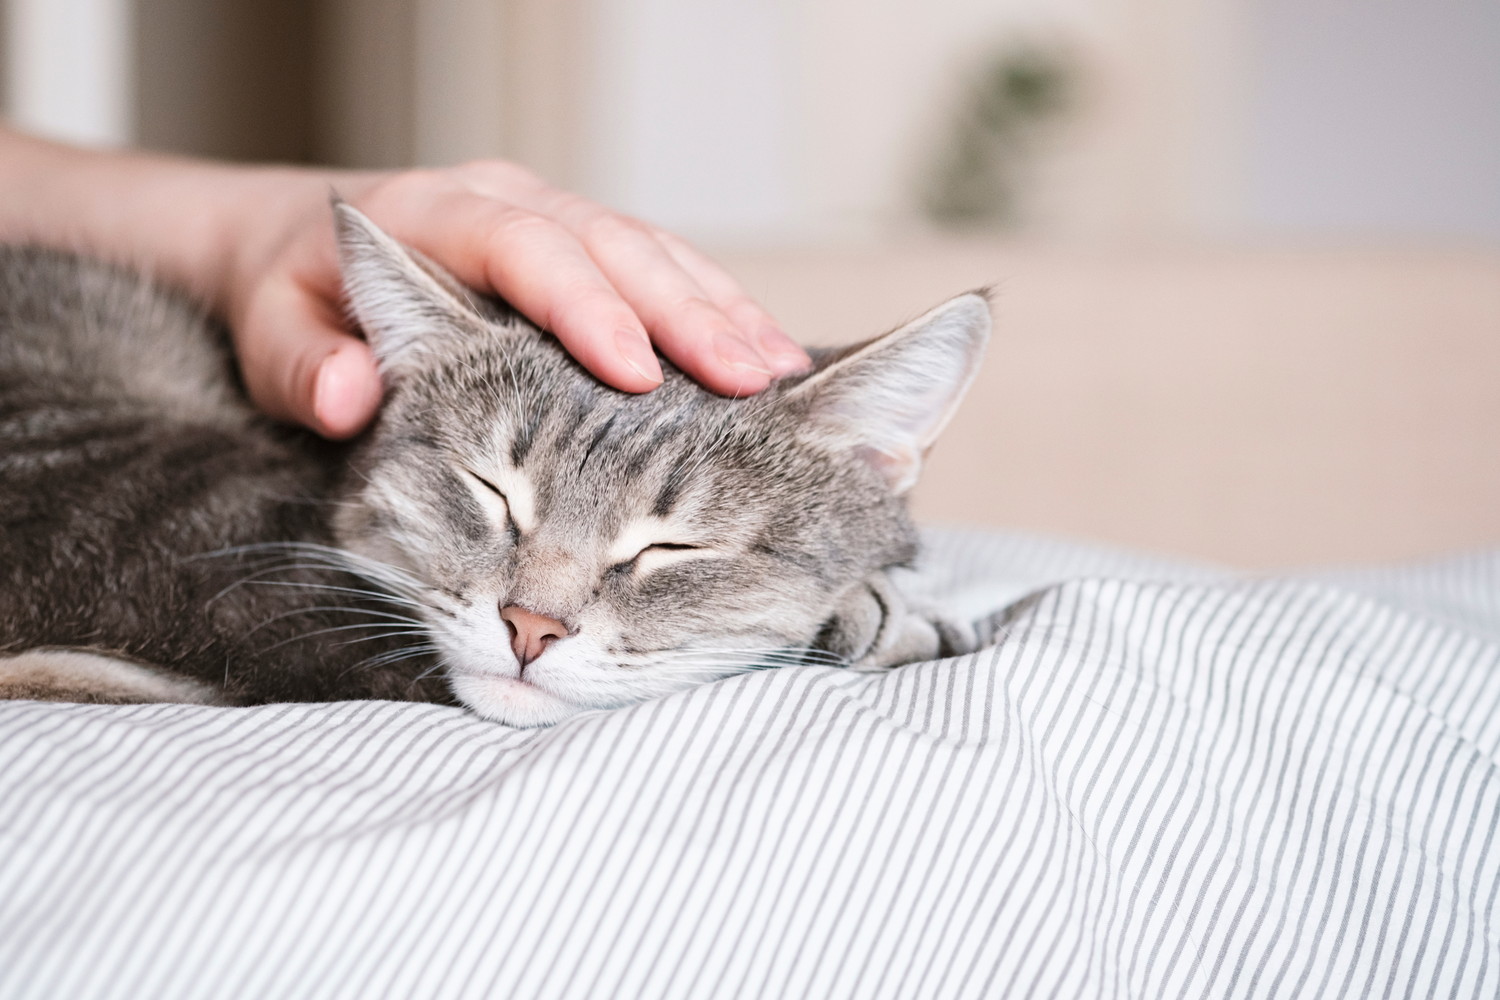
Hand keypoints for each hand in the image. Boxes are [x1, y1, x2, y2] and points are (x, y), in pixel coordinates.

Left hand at [224, 163, 809, 437]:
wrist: (301, 245)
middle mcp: (506, 204)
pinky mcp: (582, 253)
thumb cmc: (293, 293)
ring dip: (721, 313)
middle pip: (612, 245)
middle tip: (749, 382)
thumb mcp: (270, 330)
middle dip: (686, 313)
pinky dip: (717, 313)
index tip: (634, 369)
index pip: (521, 248)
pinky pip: (662, 271)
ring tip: (780, 377)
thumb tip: (353, 394)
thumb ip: (303, 365)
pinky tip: (767, 359)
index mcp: (430, 214)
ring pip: (653, 252)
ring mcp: (552, 222)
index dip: (583, 305)